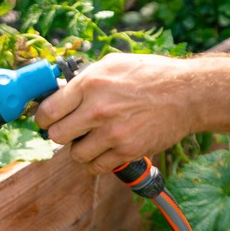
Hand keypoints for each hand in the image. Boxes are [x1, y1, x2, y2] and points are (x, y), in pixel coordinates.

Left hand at [35, 53, 195, 174]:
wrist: (186, 94)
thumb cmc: (149, 75)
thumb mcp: (111, 64)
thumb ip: (83, 79)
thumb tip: (58, 90)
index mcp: (89, 84)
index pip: (47, 111)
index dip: (43, 118)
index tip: (47, 120)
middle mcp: (97, 110)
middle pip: (56, 136)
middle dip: (59, 133)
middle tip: (69, 129)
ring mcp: (112, 133)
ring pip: (74, 154)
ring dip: (79, 149)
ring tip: (91, 138)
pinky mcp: (126, 151)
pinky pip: (96, 167)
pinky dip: (96, 161)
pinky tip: (103, 149)